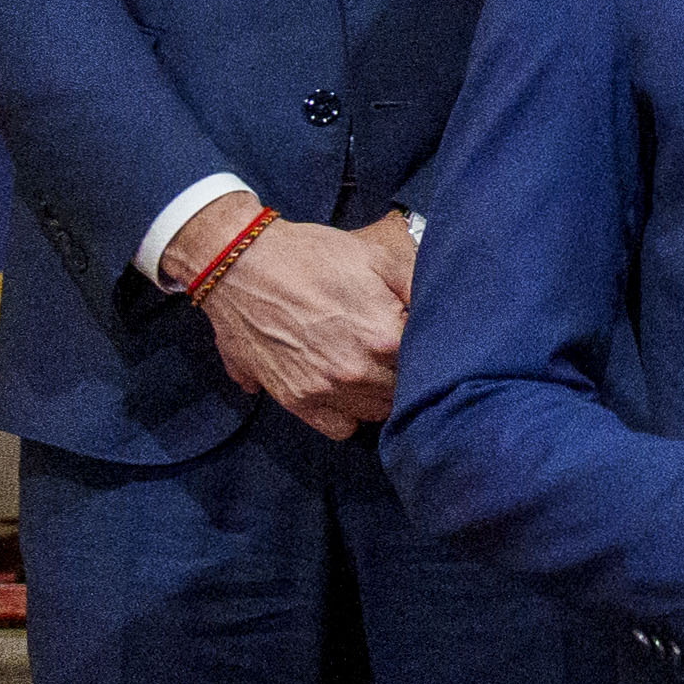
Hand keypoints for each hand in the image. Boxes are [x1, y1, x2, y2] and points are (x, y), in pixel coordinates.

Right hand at [181, 209, 414, 441]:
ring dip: (380, 395)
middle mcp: (357, 371)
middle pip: (405, 391)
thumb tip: (443, 314)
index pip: (429, 362)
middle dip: (406, 373)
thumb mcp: (377, 257)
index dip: (426, 349)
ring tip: (372, 370)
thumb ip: (416, 288)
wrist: (241, 263)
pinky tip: (347, 391)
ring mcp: (324, 390)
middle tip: (394, 352)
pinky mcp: (295, 400)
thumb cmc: (312, 255)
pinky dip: (348, 415)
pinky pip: (339, 429)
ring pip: (376, 413)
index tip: (414, 334)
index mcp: (384, 337)